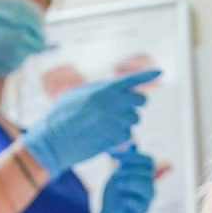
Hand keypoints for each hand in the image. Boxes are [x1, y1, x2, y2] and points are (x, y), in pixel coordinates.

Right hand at [21, 69, 159, 176]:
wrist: (52, 141)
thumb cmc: (59, 119)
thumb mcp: (76, 95)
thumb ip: (98, 91)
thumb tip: (112, 92)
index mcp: (103, 88)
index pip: (132, 79)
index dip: (147, 75)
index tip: (159, 72)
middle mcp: (113, 101)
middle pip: (141, 101)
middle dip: (133, 107)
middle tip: (121, 114)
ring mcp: (115, 119)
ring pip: (134, 121)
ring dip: (124, 125)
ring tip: (104, 129)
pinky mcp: (114, 137)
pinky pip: (127, 138)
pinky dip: (119, 141)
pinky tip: (104, 140)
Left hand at [93, 144, 155, 212]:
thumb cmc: (116, 192)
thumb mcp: (118, 173)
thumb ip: (126, 161)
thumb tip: (132, 144)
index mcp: (146, 175)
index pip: (147, 160)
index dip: (130, 155)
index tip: (110, 153)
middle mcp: (150, 186)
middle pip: (146, 171)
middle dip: (128, 169)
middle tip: (114, 174)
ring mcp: (147, 200)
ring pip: (146, 187)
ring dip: (130, 182)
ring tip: (118, 184)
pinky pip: (139, 204)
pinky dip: (129, 200)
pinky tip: (121, 199)